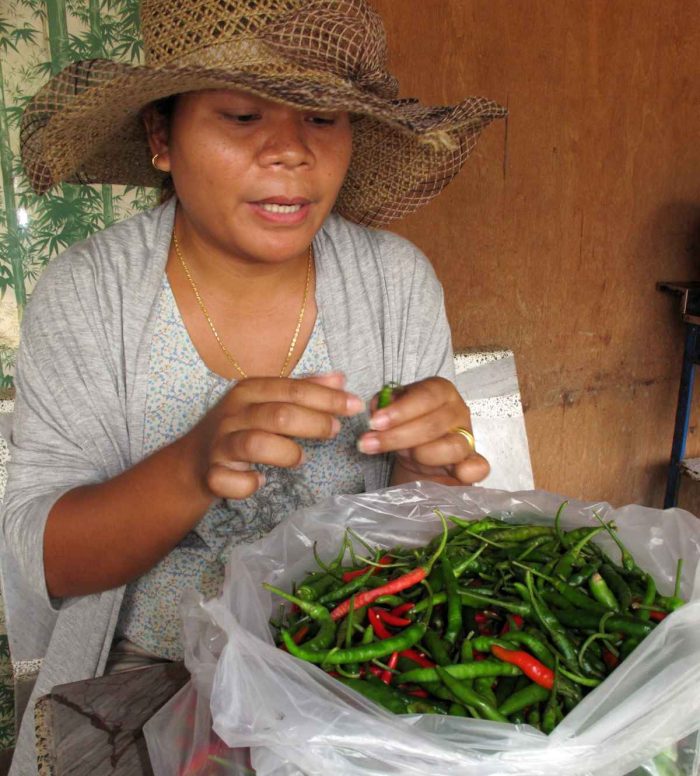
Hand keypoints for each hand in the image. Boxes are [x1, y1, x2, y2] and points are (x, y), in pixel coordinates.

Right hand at [188, 372, 363, 499]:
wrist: (191, 460)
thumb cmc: (238, 427)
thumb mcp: (266, 401)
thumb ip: (302, 389)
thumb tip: (340, 379)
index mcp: (248, 391)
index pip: (292, 389)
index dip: (326, 397)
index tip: (354, 405)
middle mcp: (233, 414)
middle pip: (279, 414)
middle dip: (314, 422)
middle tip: (334, 430)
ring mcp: (220, 444)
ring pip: (256, 444)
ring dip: (286, 453)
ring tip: (300, 458)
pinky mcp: (211, 474)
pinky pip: (230, 481)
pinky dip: (248, 484)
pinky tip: (260, 481)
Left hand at [358, 377, 489, 484]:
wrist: (417, 458)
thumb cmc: (405, 428)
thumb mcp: (390, 413)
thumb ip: (382, 406)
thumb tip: (377, 409)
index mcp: (440, 391)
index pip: (425, 395)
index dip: (400, 410)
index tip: (375, 423)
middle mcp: (458, 411)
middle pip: (433, 423)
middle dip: (397, 436)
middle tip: (370, 444)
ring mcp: (469, 437)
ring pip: (452, 446)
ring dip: (421, 454)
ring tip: (402, 457)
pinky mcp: (474, 463)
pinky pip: (478, 467)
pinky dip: (468, 471)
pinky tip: (455, 473)